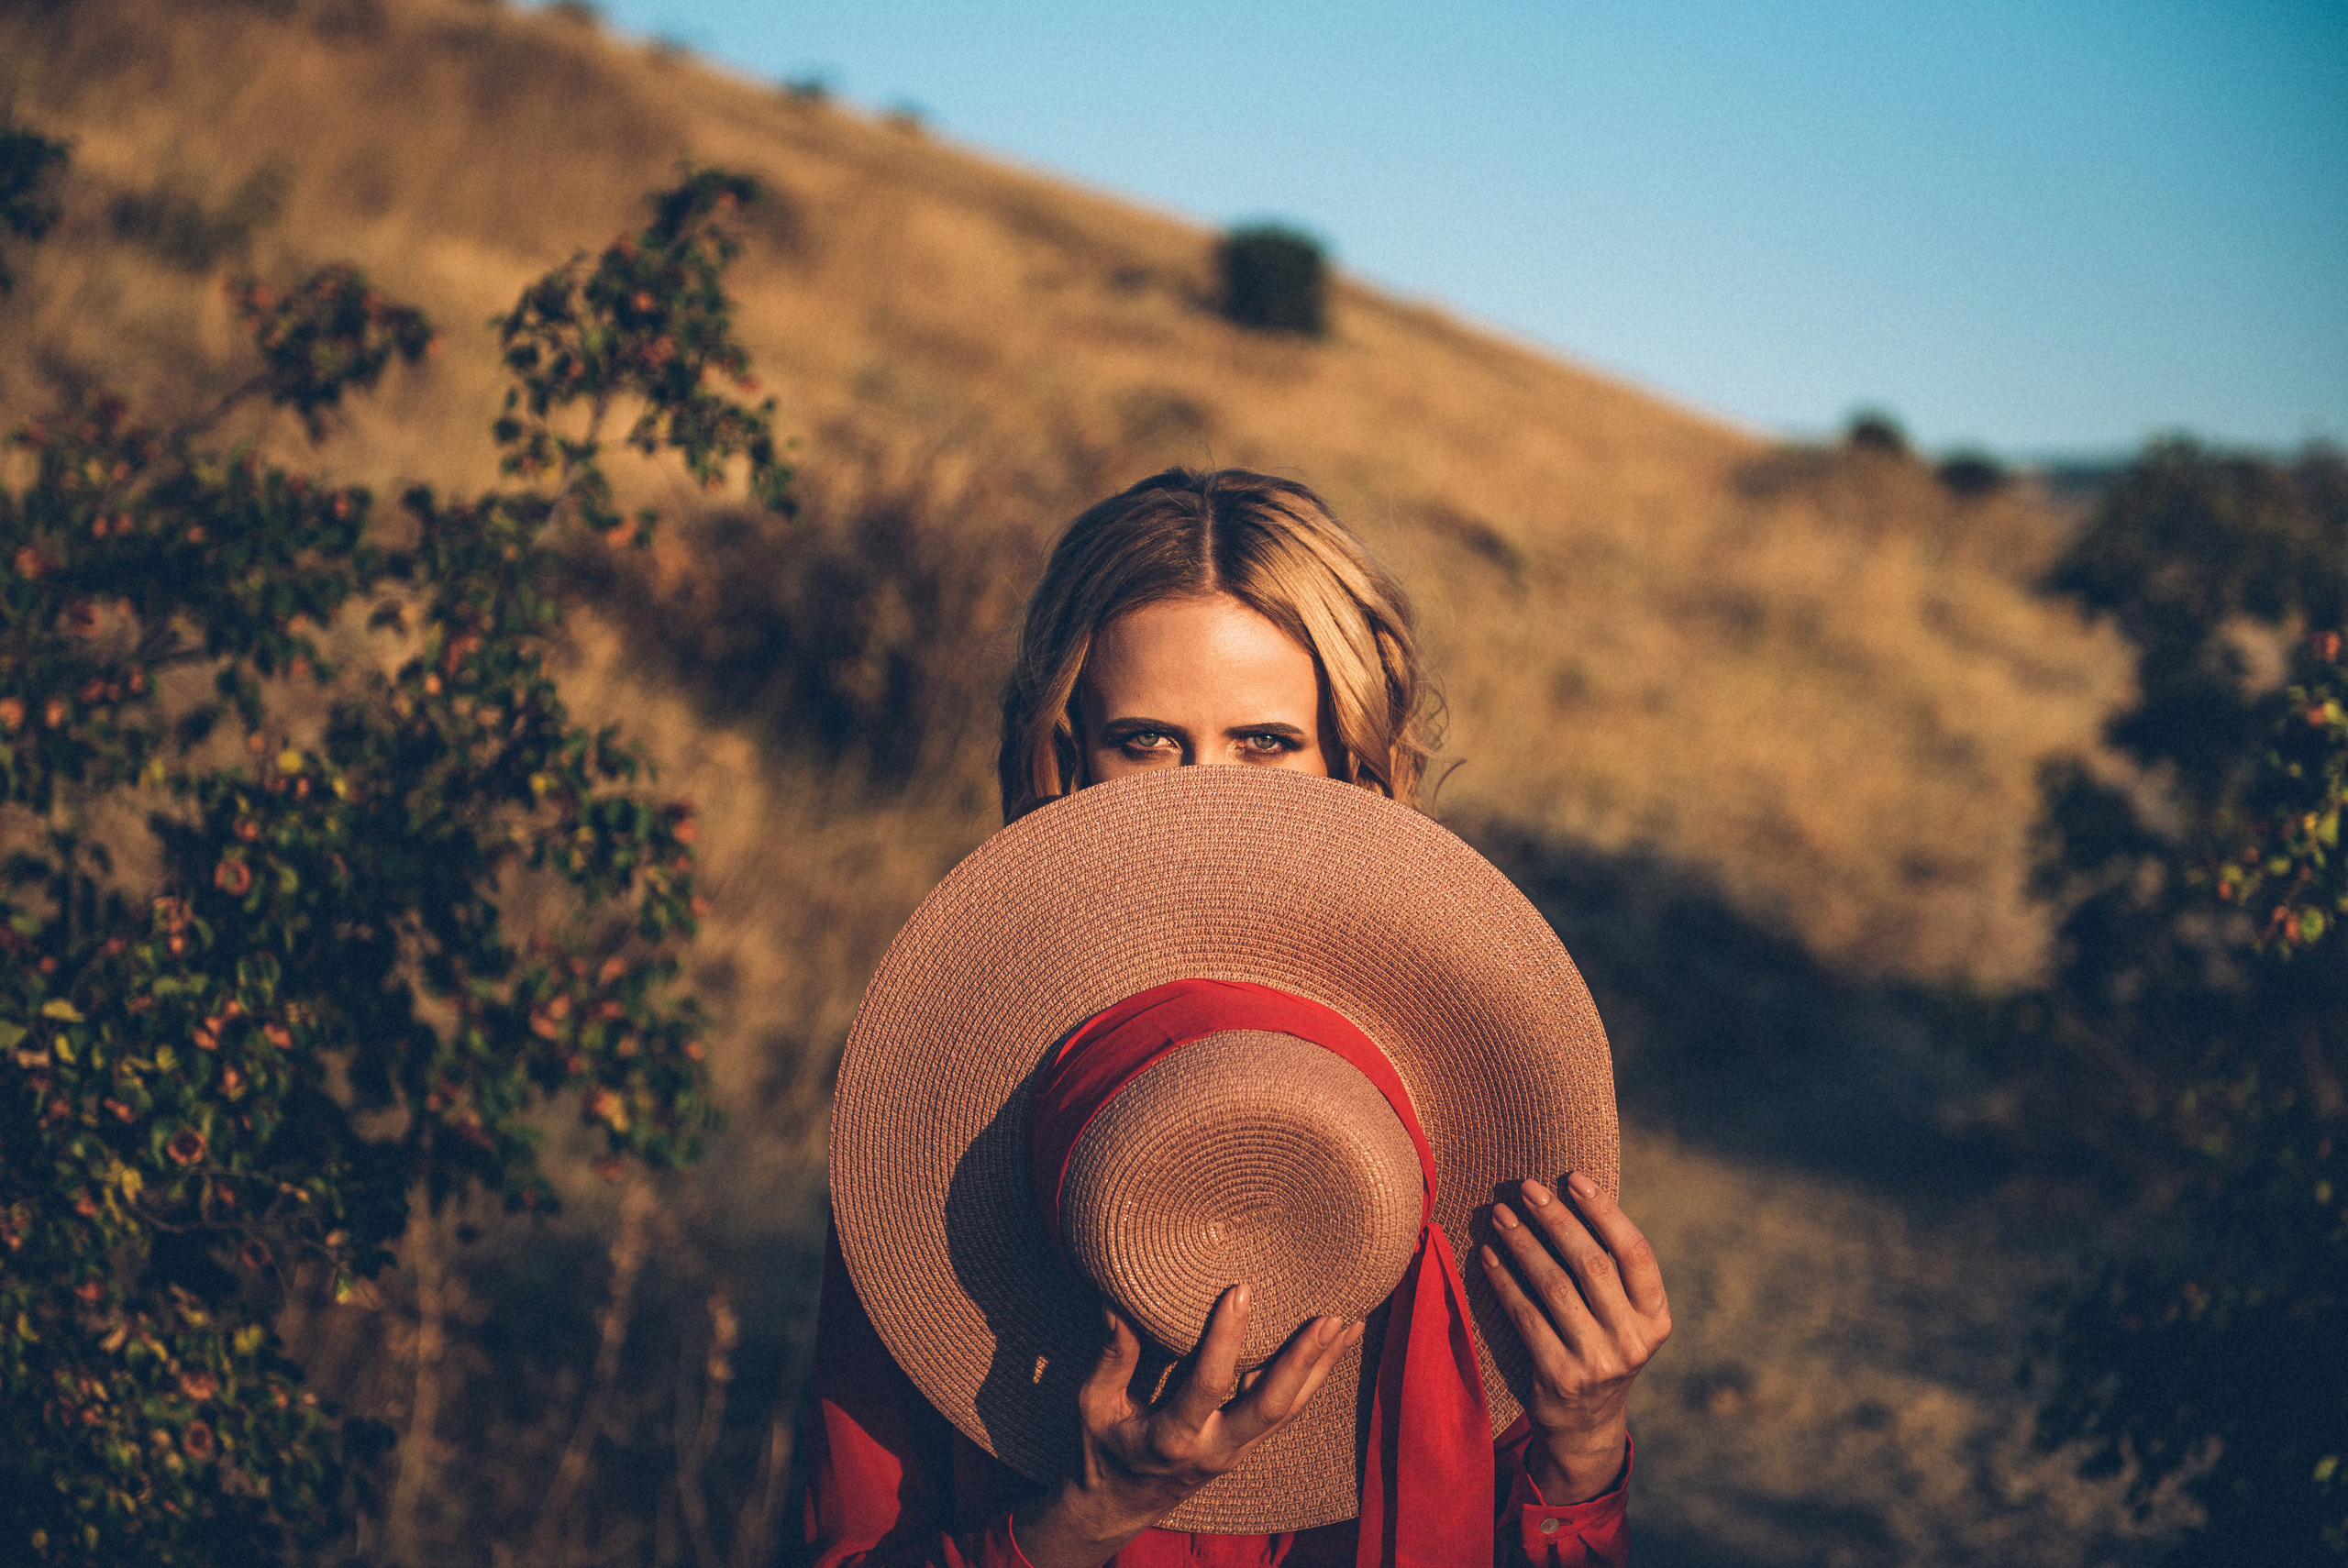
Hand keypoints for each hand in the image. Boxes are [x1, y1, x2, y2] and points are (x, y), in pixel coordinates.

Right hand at [1012, 1284, 1363, 1567]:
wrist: (1123, 1504)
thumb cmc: (1104, 1447)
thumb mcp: (1094, 1405)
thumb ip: (1112, 1356)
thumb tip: (1114, 1299)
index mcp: (1173, 1438)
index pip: (1207, 1385)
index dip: (1226, 1339)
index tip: (1240, 1290)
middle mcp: (1217, 1449)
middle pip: (1273, 1407)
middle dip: (1302, 1361)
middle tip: (1328, 1317)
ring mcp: (1239, 1449)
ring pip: (1292, 1410)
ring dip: (1323, 1366)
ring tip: (1350, 1322)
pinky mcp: (1250, 1443)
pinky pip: (1291, 1410)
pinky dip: (1317, 1376)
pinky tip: (1338, 1344)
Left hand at [1480, 1172, 1670, 1503]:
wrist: (1585, 1422)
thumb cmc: (1600, 1344)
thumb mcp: (1623, 1316)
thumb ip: (1611, 1269)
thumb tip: (1573, 1192)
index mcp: (1656, 1318)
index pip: (1635, 1253)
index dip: (1605, 1212)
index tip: (1574, 1178)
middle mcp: (1633, 1341)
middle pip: (1591, 1264)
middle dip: (1556, 1220)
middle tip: (1527, 1188)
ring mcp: (1597, 1361)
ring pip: (1554, 1286)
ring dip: (1523, 1243)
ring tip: (1501, 1214)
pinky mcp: (1559, 1375)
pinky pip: (1524, 1315)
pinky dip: (1503, 1280)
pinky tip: (1488, 1255)